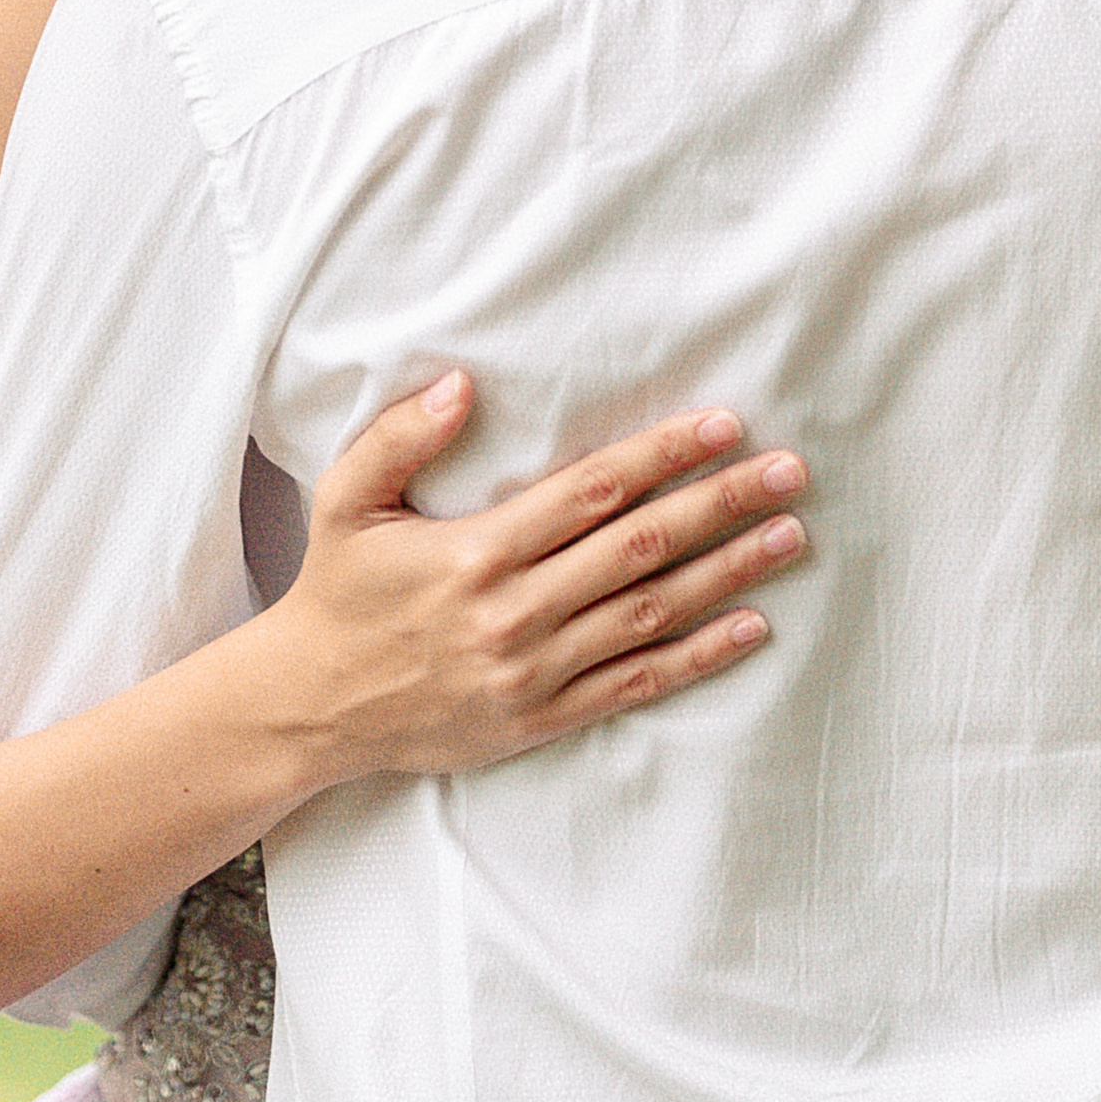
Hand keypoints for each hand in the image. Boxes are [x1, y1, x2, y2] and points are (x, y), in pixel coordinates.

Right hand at [267, 374, 806, 784]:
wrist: (311, 707)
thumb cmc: (338, 591)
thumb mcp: (345, 501)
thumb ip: (399, 437)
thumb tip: (460, 384)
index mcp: (475, 552)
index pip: (591, 491)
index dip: (662, 455)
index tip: (723, 426)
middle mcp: (514, 611)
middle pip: (640, 547)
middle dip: (721, 503)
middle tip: (789, 471)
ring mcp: (533, 670)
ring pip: (652, 614)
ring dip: (729, 573)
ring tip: (789, 536)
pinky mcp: (541, 717)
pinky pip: (635, 684)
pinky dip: (699, 657)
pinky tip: (752, 626)